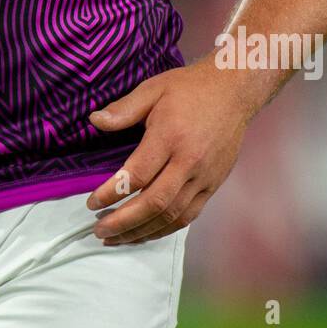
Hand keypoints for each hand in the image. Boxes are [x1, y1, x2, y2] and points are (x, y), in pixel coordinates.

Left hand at [85, 58, 252, 244]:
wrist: (234, 91)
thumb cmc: (190, 88)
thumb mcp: (152, 89)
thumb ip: (123, 109)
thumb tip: (94, 120)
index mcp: (170, 136)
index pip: (137, 175)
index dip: (112, 193)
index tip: (92, 203)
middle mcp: (189, 162)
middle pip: (154, 203)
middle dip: (123, 222)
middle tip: (99, 230)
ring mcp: (204, 177)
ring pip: (171, 215)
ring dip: (142, 232)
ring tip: (116, 238)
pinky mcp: (213, 185)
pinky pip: (188, 215)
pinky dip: (165, 229)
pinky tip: (146, 232)